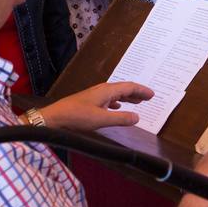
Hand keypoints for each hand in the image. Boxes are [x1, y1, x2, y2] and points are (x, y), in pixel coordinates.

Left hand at [38, 81, 152, 131]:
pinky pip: (108, 99)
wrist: (56, 117)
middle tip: (148, 98)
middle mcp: (102, 90)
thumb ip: (121, 119)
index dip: (142, 90)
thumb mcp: (102, 119)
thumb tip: (137, 117)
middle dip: (136, 93)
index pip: (129, 87)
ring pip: (116, 94)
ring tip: (136, 102)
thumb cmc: (77, 117)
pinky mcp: (89, 101)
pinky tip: (117, 108)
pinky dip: (117, 102)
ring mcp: (95, 95)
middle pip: (123, 89)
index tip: (152, 94)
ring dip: (127, 97)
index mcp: (107, 91)